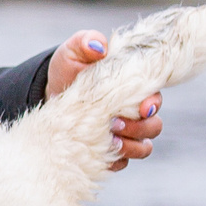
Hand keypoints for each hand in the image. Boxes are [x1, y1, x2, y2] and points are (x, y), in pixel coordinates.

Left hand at [44, 30, 161, 170]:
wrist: (50, 96)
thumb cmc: (68, 70)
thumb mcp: (73, 52)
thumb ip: (86, 42)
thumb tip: (98, 46)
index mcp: (134, 88)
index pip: (155, 98)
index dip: (152, 104)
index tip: (141, 107)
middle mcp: (135, 113)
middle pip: (154, 127)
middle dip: (138, 128)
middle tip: (114, 123)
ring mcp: (125, 135)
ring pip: (143, 148)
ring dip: (130, 146)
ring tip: (107, 139)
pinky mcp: (111, 152)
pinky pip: (122, 163)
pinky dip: (114, 160)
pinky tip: (98, 154)